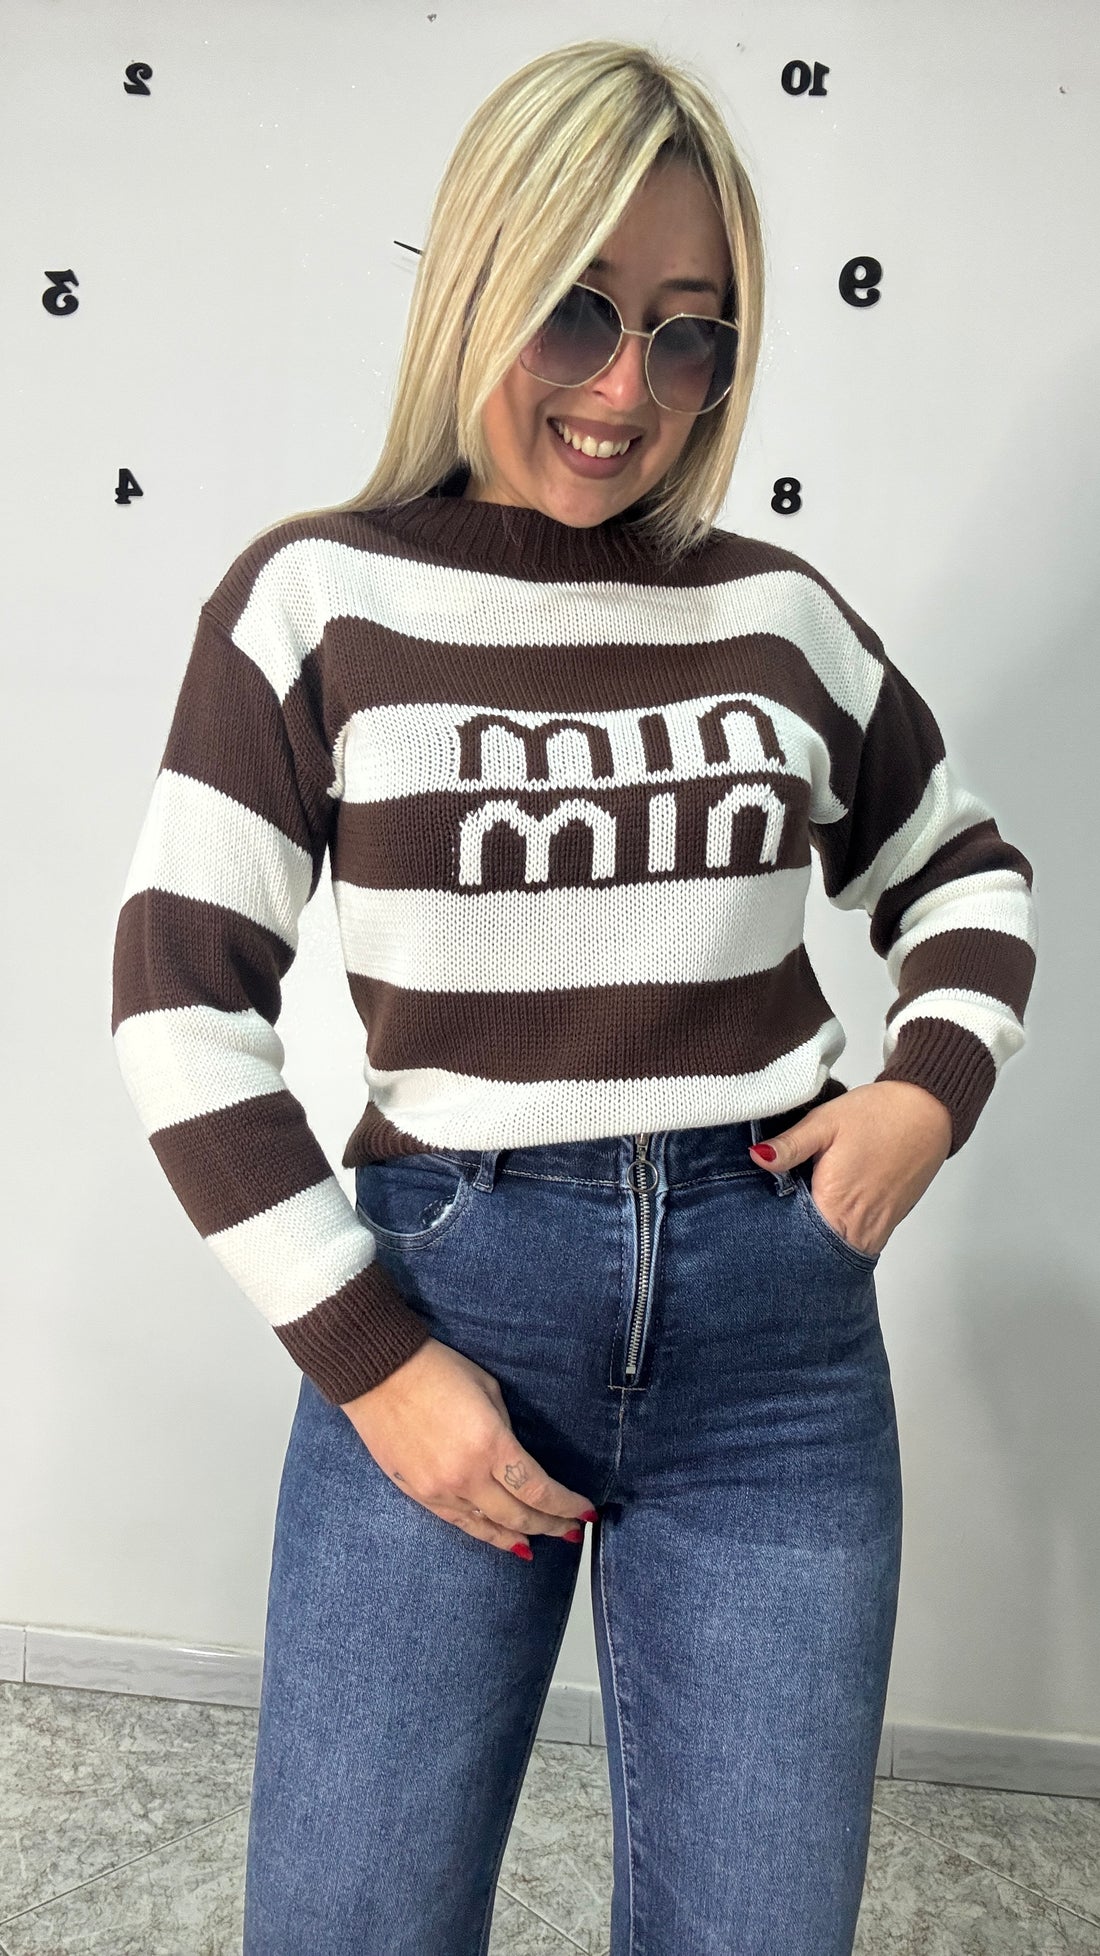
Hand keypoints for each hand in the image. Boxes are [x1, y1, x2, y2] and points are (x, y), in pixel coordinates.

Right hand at [341, 1336, 598, 1557]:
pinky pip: (459, 1523)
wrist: (377, 1373)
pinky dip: (485, 1535)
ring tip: (543, 1541)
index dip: (567, 1505)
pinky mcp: (419, 1493)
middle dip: (551, 1525)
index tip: (585, 1511)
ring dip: (521, 1536)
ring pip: (490, 1527)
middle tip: (571, 1530)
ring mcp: (440, 1489)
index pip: (539, 1490)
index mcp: (490, 1444)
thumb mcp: (487, 1390)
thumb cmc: (434, 1369)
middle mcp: (467, 1475)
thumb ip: (505, 1431)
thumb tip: (515, 1460)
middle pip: (520, 1516)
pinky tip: (503, 1540)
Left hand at [749, 1081, 952, 1257]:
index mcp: (834, 1204)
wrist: (927, 1111)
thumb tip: (756, 1157)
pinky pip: (860, 1241)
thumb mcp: (825, 1122)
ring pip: (839, 1249)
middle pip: (818, 1252)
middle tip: (779, 1218)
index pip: (796, 1240)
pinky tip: (831, 1208)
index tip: (763, 1220)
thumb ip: (790, 1145)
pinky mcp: (890, 1222)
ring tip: (805, 1212)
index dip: (777, 1233)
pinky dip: (843, 1232)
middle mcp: (858, 1226)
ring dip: (821, 1238)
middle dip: (797, 1240)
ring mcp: (878, 1228)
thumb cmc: (878, 1114)